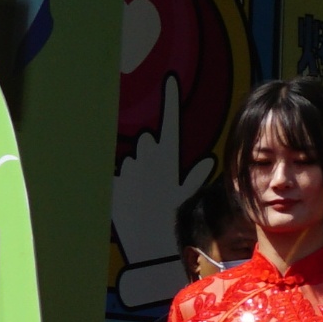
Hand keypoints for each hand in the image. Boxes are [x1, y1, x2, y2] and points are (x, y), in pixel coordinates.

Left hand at [106, 74, 211, 295]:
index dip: (171, 99)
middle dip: (150, 153)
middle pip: (148, 142)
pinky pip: (119, 173)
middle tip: (155, 179)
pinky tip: (129, 199)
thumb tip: (209, 161)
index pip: (171, 120)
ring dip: (137, 170)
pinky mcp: (113, 177)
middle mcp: (148, 156)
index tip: (170, 79)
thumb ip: (195, 175)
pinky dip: (123, 182)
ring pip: (133, 159)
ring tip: (142, 193)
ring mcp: (129, 166)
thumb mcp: (185, 194)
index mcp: (168, 156)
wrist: (146, 242)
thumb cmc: (169, 217)